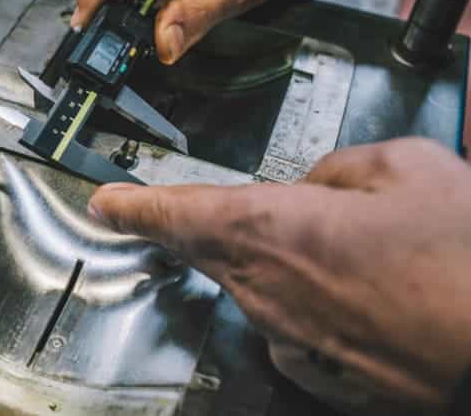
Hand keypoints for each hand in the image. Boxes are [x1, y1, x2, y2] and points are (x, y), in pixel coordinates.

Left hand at [88, 138, 470, 414]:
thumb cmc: (462, 251)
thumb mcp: (402, 167)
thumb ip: (337, 170)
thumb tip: (316, 186)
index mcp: (272, 225)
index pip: (178, 212)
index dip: (135, 206)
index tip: (106, 204)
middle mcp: (267, 288)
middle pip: (213, 250)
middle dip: (210, 228)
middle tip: (218, 215)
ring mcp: (291, 338)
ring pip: (259, 288)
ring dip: (283, 266)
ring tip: (348, 257)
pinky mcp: (322, 374)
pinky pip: (295, 329)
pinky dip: (313, 307)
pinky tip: (361, 298)